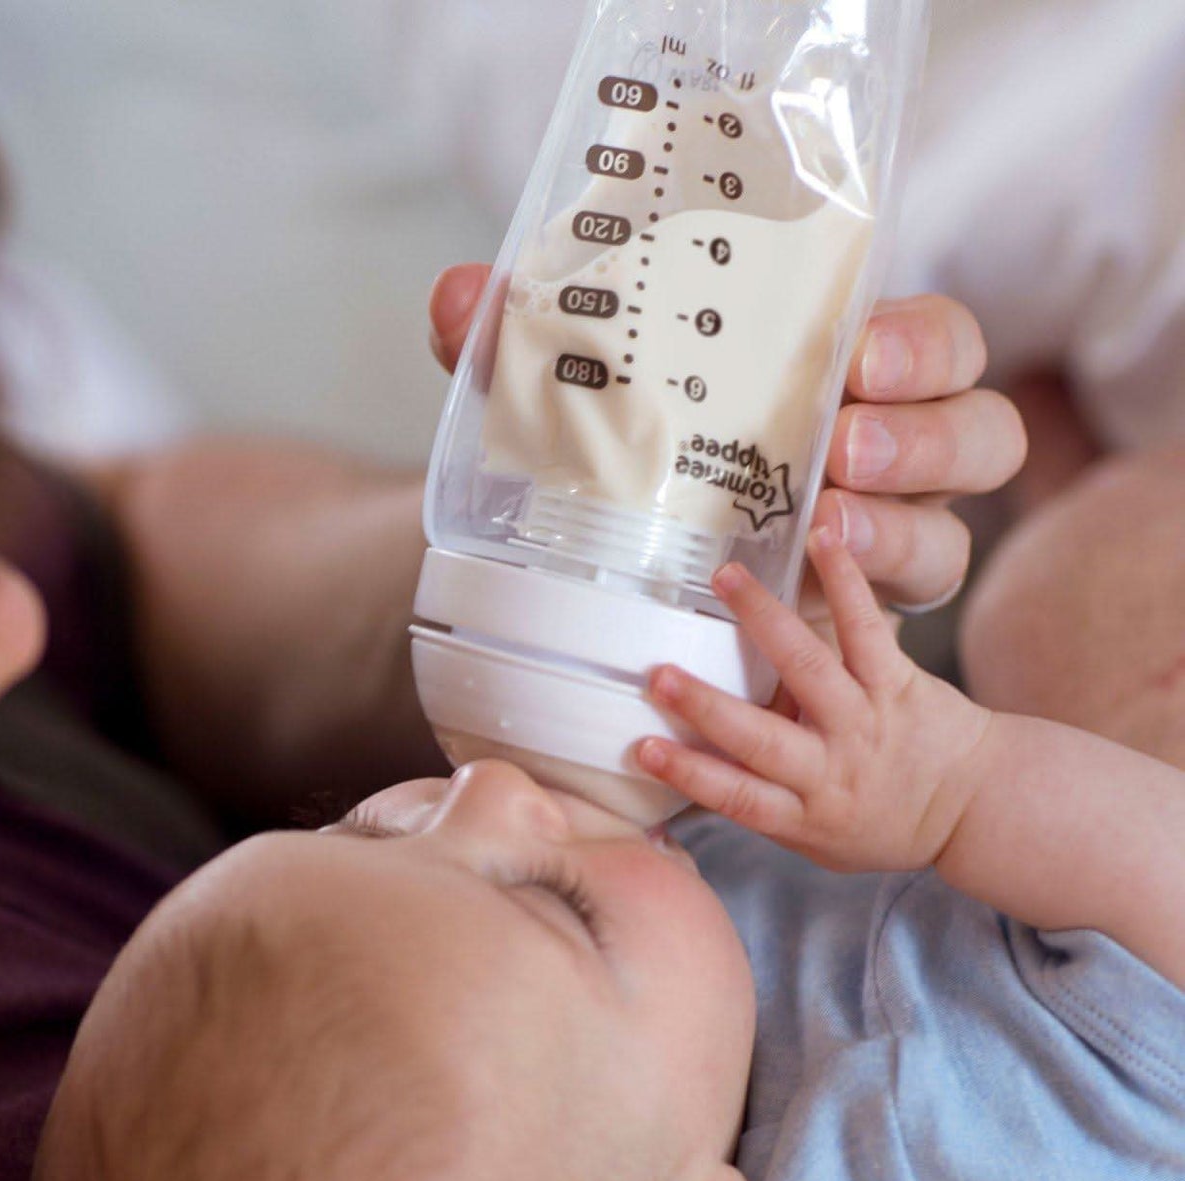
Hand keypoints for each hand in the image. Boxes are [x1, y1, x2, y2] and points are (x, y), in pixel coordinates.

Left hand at [428, 267, 1027, 618]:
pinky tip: (791, 615)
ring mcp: (873, 545)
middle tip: (843, 443)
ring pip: (950, 532)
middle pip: (978, 432)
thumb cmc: (611, 468)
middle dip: (928, 433)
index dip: (923, 343)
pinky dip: (851, 619)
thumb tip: (459, 296)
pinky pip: (889, 627)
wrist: (594, 587)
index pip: (934, 342)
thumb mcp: (564, 403)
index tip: (858, 353)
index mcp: (840, 379)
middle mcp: (882, 459)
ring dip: (903, 530)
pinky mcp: (844, 625)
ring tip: (826, 530)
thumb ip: (516, 347)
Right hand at [636, 527, 993, 875]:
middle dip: (705, 705)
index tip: (641, 747)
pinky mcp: (898, 681)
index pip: (738, 797)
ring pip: (809, 667)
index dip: (688, 773)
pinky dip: (845, 581)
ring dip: (762, 619)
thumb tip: (684, 773)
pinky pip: (869, 627)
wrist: (974, 806)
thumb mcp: (816, 838)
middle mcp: (833, 769)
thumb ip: (760, 806)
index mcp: (806, 813)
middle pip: (760, 738)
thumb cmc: (880, 824)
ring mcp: (866, 721)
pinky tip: (821, 538)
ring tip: (723, 577)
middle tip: (655, 673)